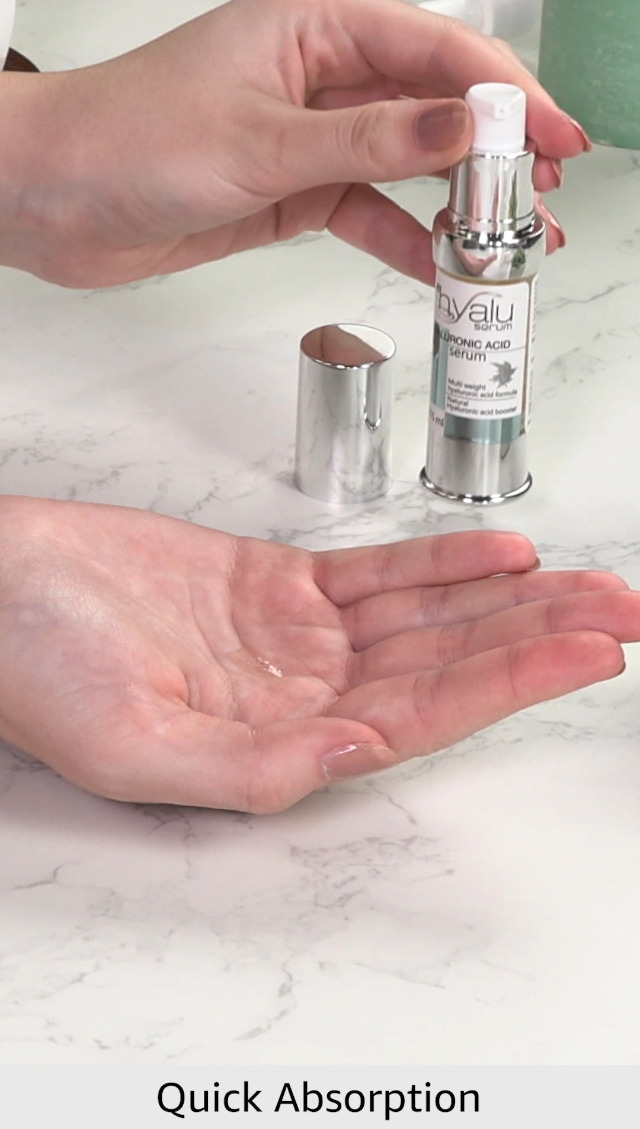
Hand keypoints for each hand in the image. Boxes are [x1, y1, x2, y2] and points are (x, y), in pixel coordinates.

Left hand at [0, 0, 583, 286]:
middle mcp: (317, 77)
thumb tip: (463, 125)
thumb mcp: (263, 141)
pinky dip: (401, 240)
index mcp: (313, 28)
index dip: (506, 94)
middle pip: (430, 107)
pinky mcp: (289, 190)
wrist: (53, 201)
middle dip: (494, 154)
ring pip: (404, 165)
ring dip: (456, 204)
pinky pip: (364, 212)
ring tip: (509, 243)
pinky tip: (437, 266)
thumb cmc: (129, 140)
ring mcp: (306, 138)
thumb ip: (368, 140)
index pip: (433, 52)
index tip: (558, 137)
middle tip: (545, 199)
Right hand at [0, 496, 634, 812]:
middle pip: (447, 665)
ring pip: (426, 617)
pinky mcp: (276, 584)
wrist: (3, 587)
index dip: (511, 684)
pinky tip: (498, 555)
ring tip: (582, 583)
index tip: (587, 654)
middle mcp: (303, 694)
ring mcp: (296, 638)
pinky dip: (439, 562)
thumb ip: (248, 768)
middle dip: (537, 639)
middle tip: (619, 614)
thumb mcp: (131, 743)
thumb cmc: (40, 670)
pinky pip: (377, 573)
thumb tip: (356, 755)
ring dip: (506, 600)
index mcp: (280, 744)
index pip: (425, 715)